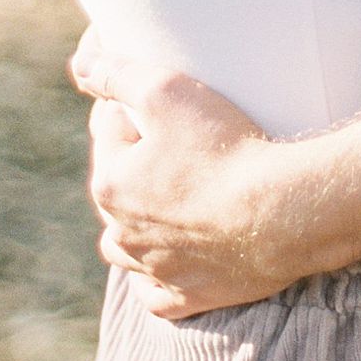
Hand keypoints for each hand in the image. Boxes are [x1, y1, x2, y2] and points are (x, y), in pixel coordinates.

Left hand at [68, 31, 292, 316]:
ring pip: (128, 247)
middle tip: (177, 140)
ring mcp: (155, 271)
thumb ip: (115, 72)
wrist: (282, 213)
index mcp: (110, 185)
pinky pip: (157, 292)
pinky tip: (174, 258)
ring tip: (169, 199)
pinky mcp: (188, 297)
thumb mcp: (166, 89)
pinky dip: (160, 276)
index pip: (108, 131)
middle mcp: (123, 234)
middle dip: (134, 164)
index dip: (132, 107)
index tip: (164, 99)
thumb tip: (79, 63)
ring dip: (138, 225)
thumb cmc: (224, 148)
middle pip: (118, 188)